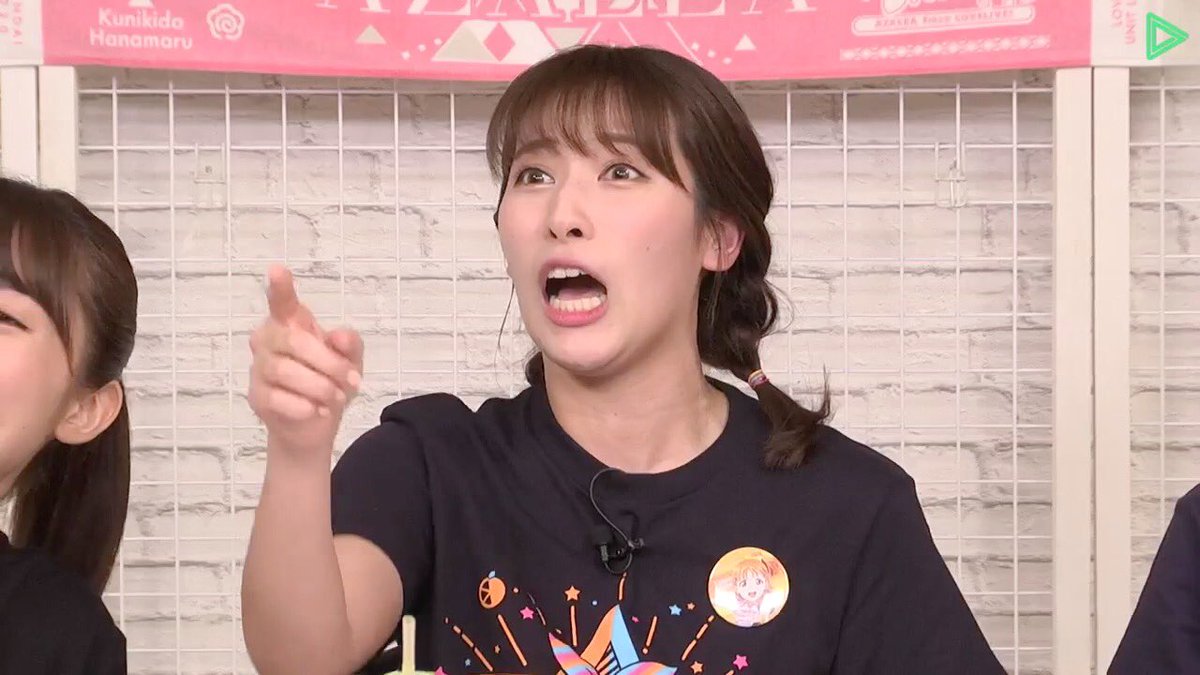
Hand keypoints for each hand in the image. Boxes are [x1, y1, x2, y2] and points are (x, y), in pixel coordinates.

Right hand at [248, 265, 362, 461]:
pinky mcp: (257, 397)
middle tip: (353, 380)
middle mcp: (269, 341)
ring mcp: (259, 369)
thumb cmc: (330, 380)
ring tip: (338, 397)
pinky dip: (307, 407)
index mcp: (291, 324)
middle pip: (293, 342)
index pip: (281, 303)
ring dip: (321, 388)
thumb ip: (349, 345)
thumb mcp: (351, 360)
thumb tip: (339, 336)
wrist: (315, 425)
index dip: (280, 287)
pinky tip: (319, 411)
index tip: (277, 270)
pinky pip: (280, 399)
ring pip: (286, 372)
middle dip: (329, 363)